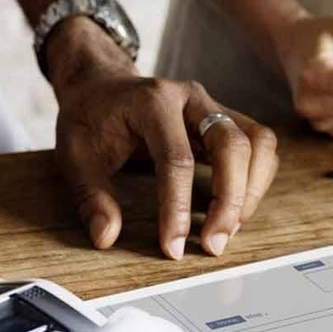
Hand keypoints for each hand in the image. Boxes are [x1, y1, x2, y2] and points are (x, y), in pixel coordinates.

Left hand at [47, 19, 278, 260]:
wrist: (101, 86)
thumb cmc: (89, 120)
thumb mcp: (74, 156)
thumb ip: (91, 197)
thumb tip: (107, 237)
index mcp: (151, 101)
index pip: (176, 157)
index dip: (178, 207)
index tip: (173, 246)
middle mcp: (191, 97)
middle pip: (232, 144)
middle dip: (230, 200)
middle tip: (213, 245)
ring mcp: (212, 105)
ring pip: (257, 141)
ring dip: (252, 189)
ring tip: (229, 229)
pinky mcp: (225, 118)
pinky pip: (258, 146)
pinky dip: (256, 179)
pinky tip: (235, 210)